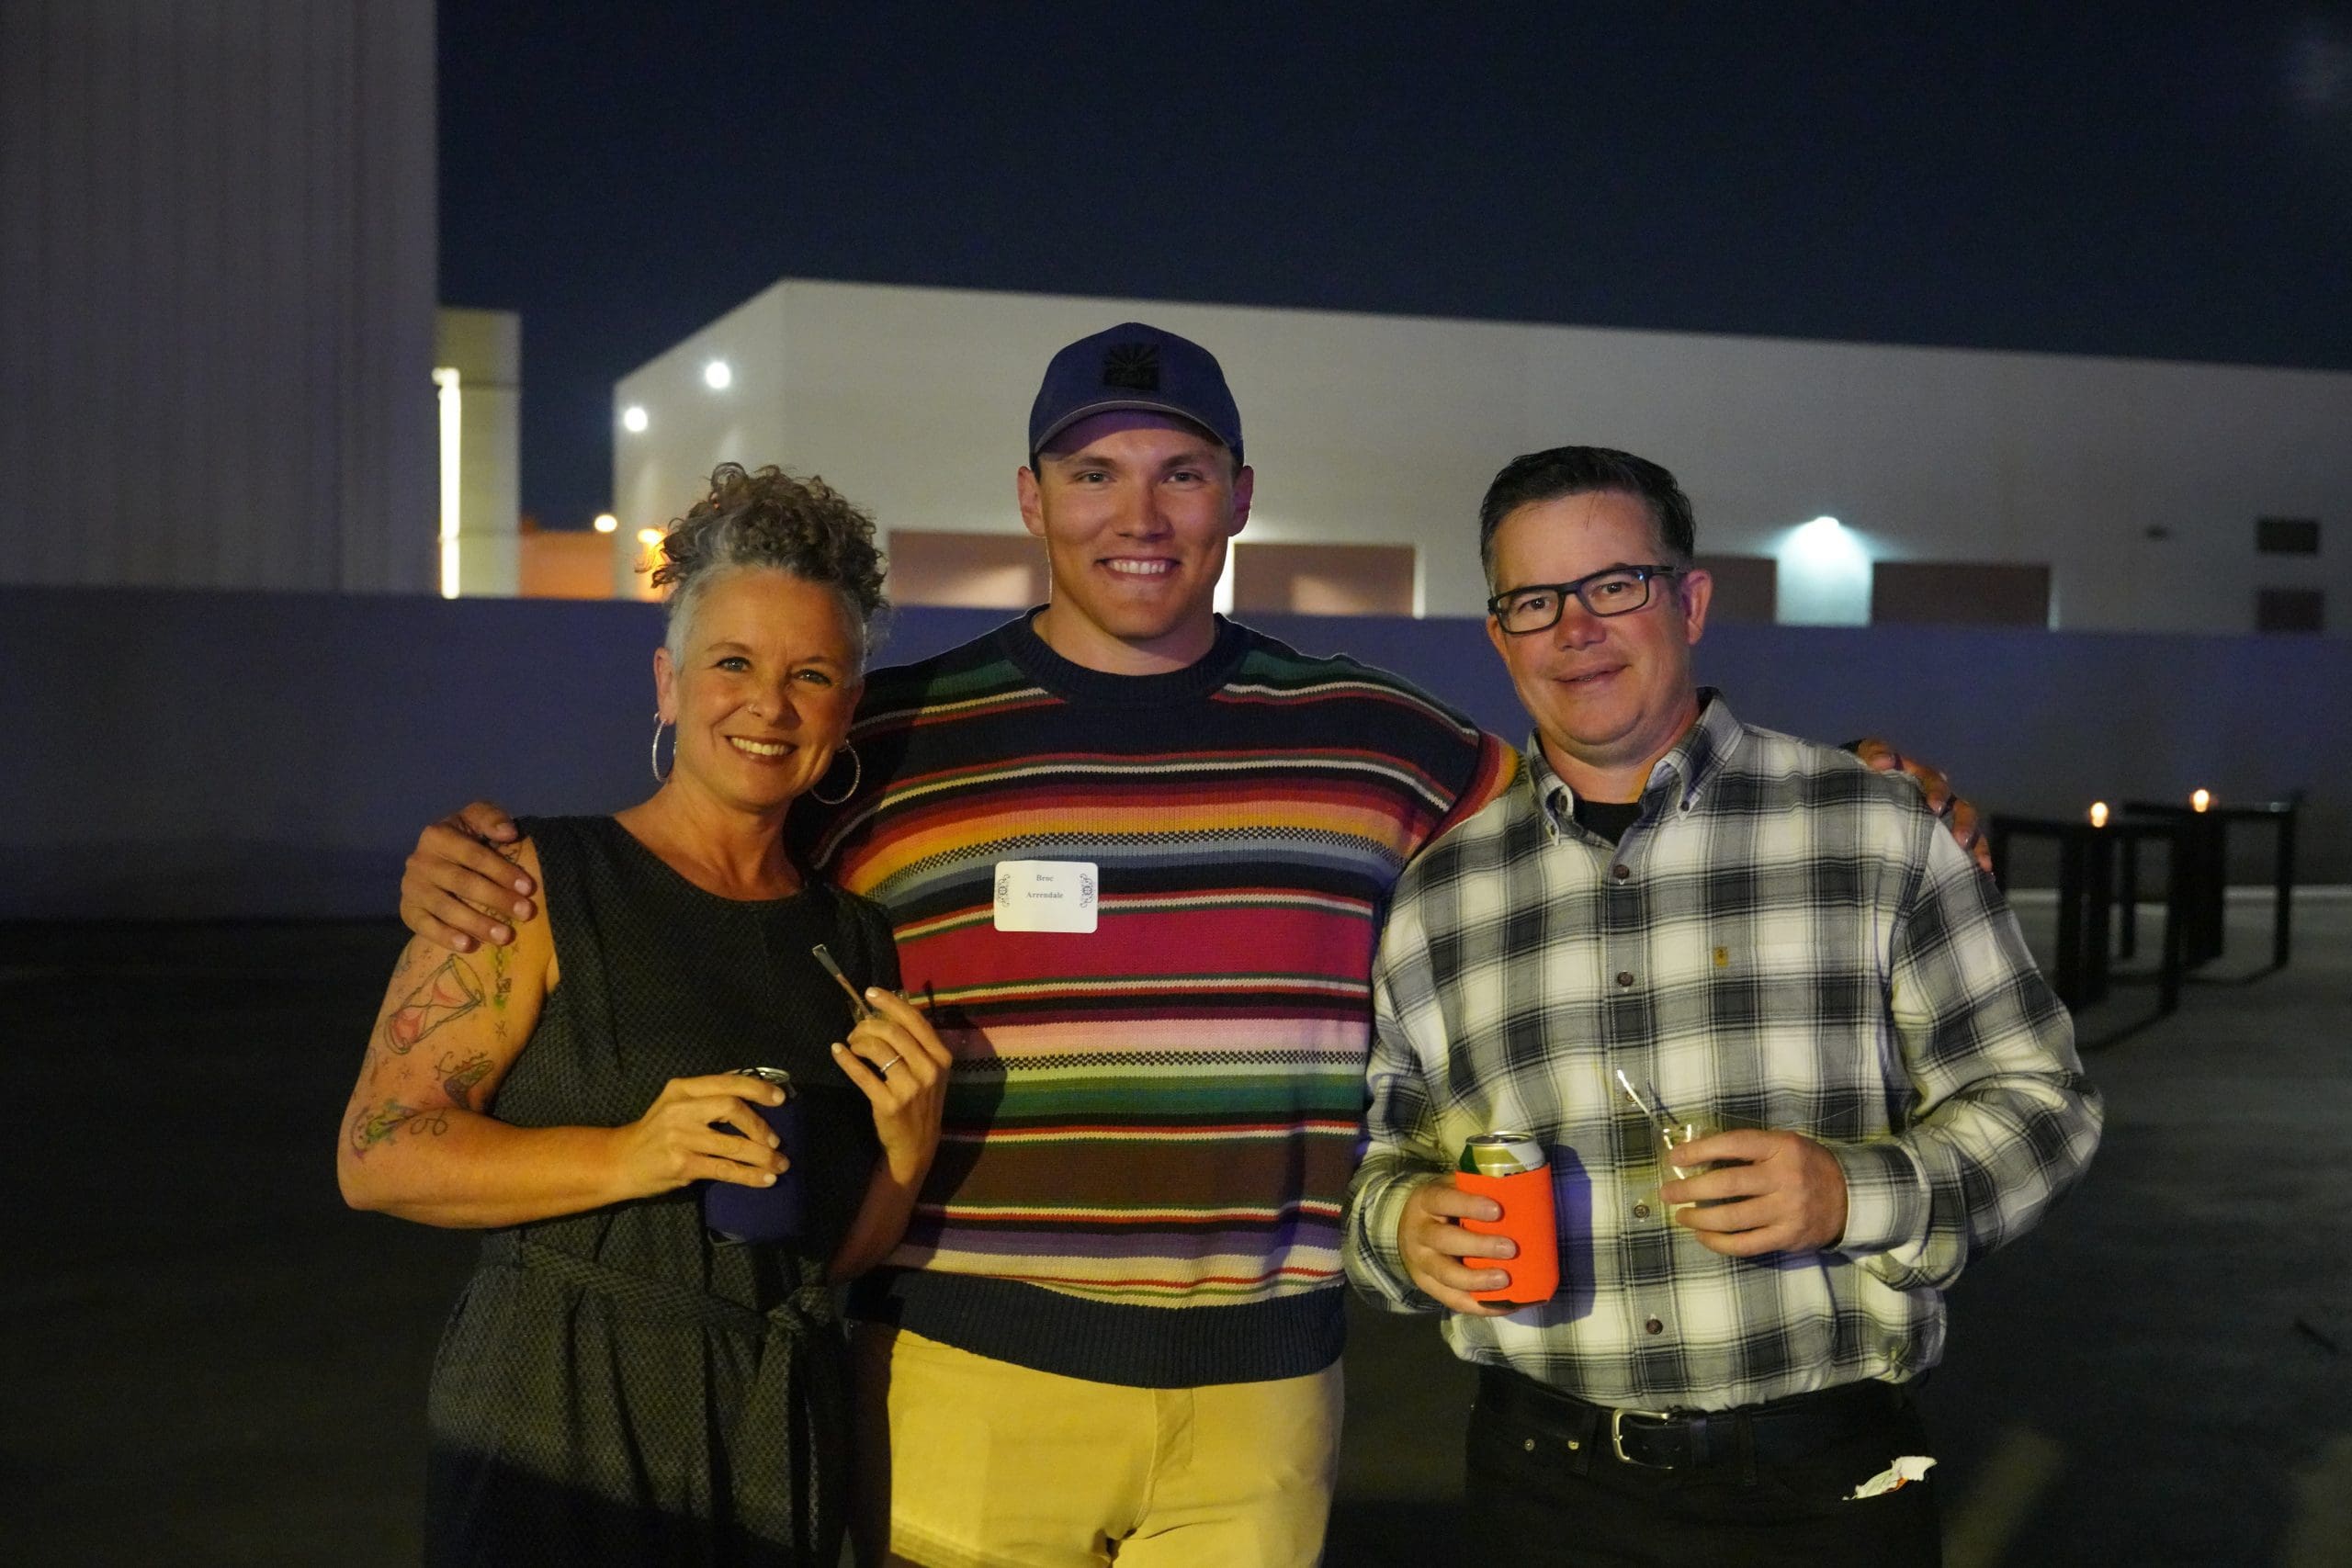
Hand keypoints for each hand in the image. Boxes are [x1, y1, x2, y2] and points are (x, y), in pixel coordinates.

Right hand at [400, 802, 536, 950]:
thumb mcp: (476, 819)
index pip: (474, 855)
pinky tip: (468, 945)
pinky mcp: (408, 910)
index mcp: (437, 835)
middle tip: (525, 913)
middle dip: (497, 899)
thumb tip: (508, 832)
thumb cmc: (466, 839)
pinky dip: (445, 936)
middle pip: (463, 883)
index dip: (502, 871)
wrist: (436, 861)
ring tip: (504, 936)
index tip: (529, 888)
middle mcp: (420, 861)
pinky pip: (425, 926)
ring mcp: (411, 887)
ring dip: (477, 923)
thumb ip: (491, 818)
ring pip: (446, 907)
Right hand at [611, 1073, 791, 1196]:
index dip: (758, 1089)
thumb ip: (708, 1097)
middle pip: (731, 1108)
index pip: (727, 1082)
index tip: (780, 1098)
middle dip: (759, 1125)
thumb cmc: (656, 1133)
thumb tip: (755, 1096)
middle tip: (775, 1141)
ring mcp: (680, 1137)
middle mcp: (681, 1109)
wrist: (620, 1161)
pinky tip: (765, 1179)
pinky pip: (725, 1169)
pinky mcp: (682, 1164)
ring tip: (780, 1164)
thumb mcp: (676, 1104)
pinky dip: (749, 1175)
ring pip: (732, 1144)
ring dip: (762, 1156)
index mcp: (683, 1089)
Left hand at [832, 989, 950, 1185]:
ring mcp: (910, 1088)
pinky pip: (863, 1074)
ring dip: (858, 1042)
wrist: (918, 1145)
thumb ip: (916, 1044)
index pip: (915, 1020)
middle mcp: (929, 1070)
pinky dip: (847, 1060)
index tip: (870, 993)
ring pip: (878, 1050)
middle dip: (868, 1025)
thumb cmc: (921, 1103)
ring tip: (851, 1044)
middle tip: (856, 1030)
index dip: (890, 1003)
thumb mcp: (930, 1072)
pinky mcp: (889, 1103)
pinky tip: (838, 1052)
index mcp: (941, 1057)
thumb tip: (886, 1011)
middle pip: (893, 1032)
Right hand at [1397, 1176, 1516, 1316]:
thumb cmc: (1443, 1206)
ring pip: (1446, 1275)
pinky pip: (1453, 1300)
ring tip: (1506, 1281)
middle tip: (1510, 1248)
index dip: (1468, 1205)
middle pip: (1444, 1241)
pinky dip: (1480, 1305)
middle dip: (1479, 1246)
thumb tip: (1519, 1188)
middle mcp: (1419, 1234)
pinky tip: (1505, 1304)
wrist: (1408, 1230)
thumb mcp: (1450, 1188)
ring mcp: (1421, 1264)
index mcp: (1425, 1202)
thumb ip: (1474, 1188)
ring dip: (1477, 1281)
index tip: (1497, 1210)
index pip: (1443, 1201)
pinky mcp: (1429, 1287)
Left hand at [1662, 1128, 1846, 1256]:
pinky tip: (1702, 1236)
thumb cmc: (1806, 1166)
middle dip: (1689, 1189)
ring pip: (1732, 1218)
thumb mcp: (1784, 1145)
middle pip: (1727, 1184)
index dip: (1699, 1150)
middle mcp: (1785, 1178)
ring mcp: (1787, 1211)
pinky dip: (1718, 1242)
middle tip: (1667, 1193)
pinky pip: (1745, 1244)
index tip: (1674, 1157)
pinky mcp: (1788, 1237)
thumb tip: (1697, 1155)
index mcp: (1782, 1147)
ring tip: (1681, 1215)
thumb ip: (1749, 1149)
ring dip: (1698, 1218)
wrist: (1851, 1197)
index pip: (1734, 1144)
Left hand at [1851, 740, 1988, 872]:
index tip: (1934, 808)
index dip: (1938, 794)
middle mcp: (1940, 801)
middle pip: (1962, 810)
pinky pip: (1961, 853)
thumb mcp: (1865, 756)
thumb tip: (1883, 762)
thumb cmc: (1865, 771)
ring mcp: (1943, 823)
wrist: (1858, 789)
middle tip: (1960, 841)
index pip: (1936, 784)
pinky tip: (1984, 879)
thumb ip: (1874, 753)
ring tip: (1981, 866)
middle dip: (1964, 825)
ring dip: (1977, 847)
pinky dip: (1973, 864)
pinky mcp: (1940, 843)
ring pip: (1969, 833)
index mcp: (1923, 780)